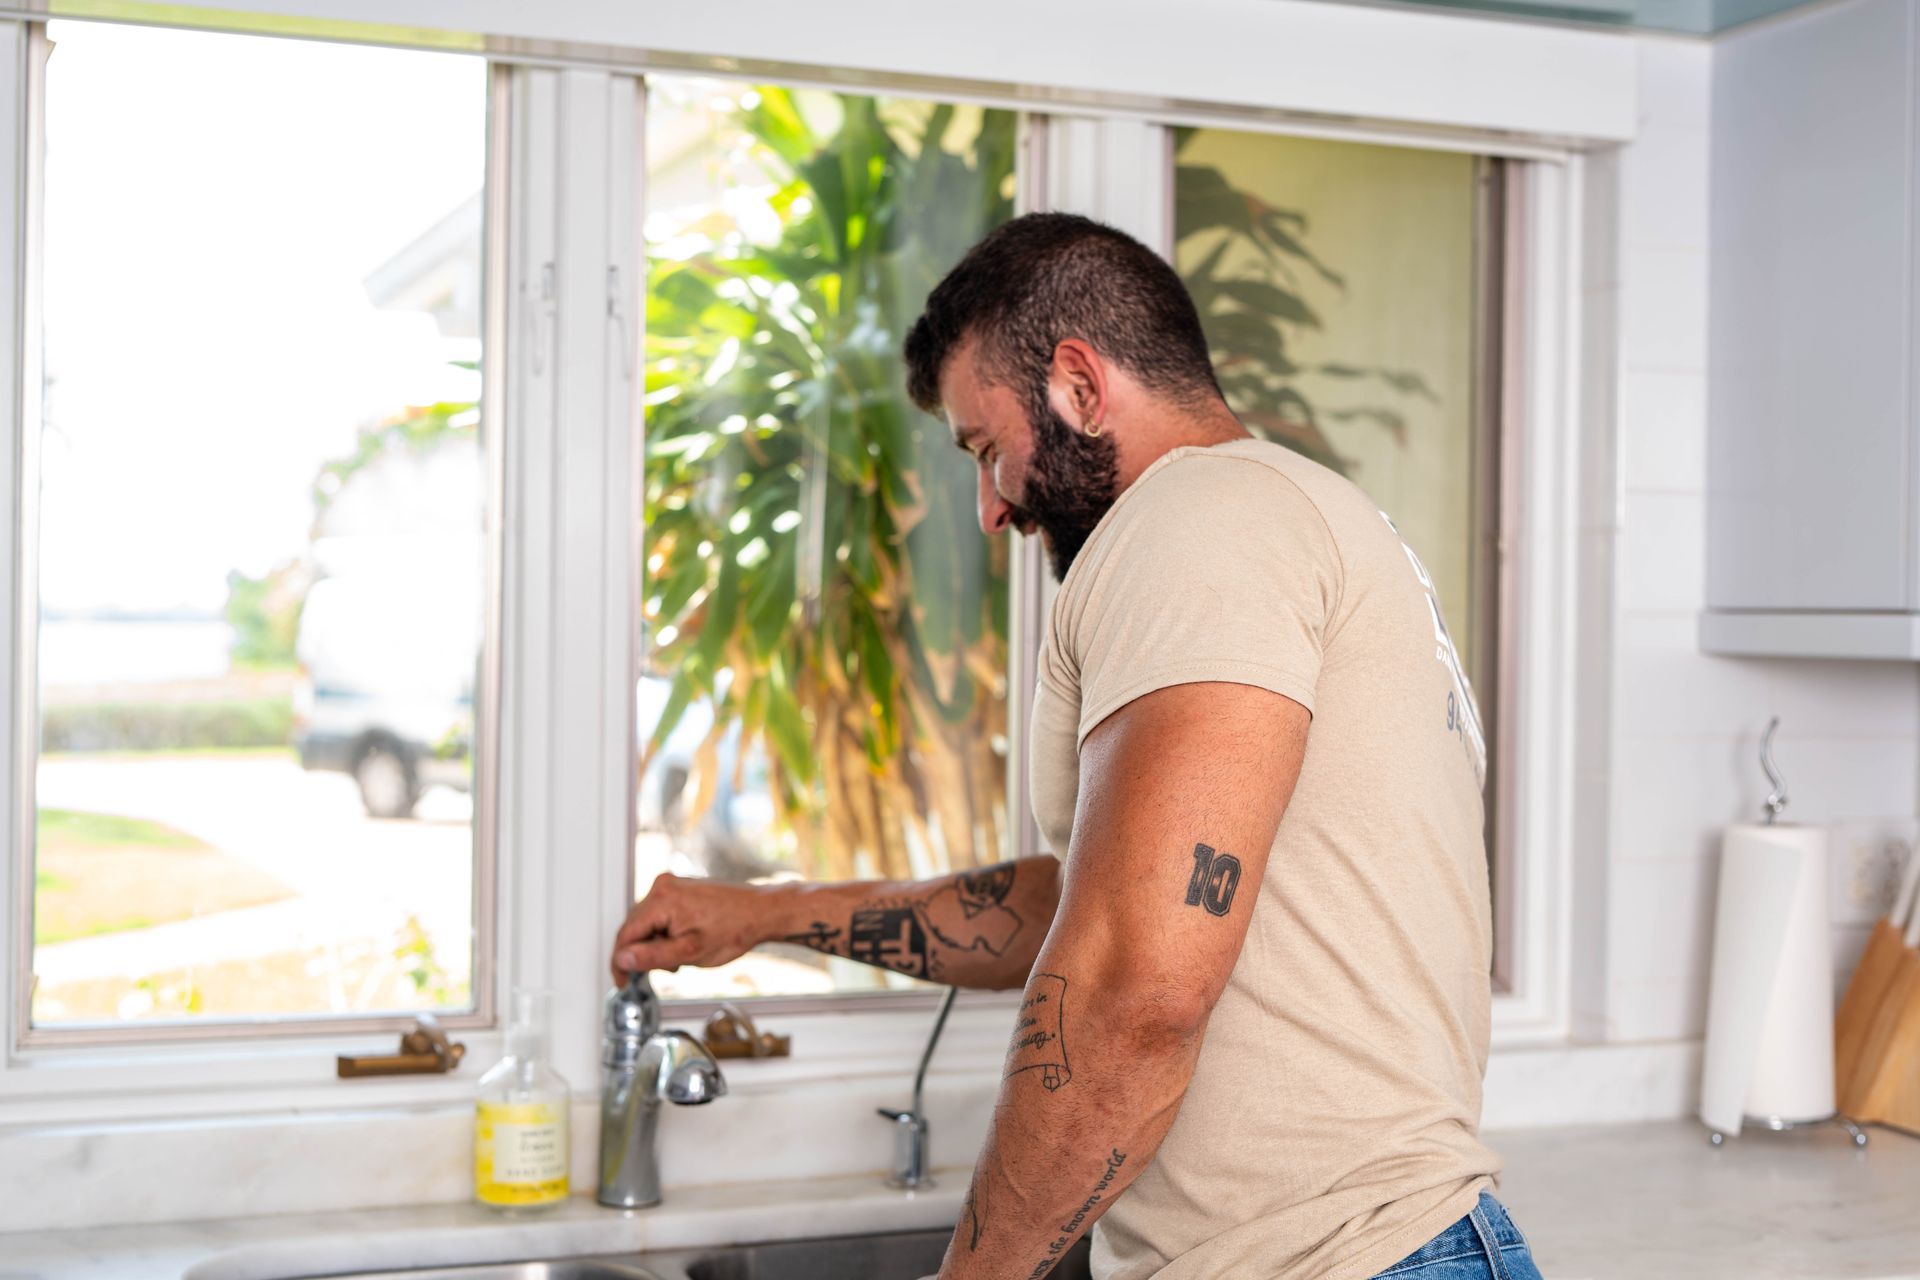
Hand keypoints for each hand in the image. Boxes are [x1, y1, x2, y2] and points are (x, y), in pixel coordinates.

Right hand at [610, 873, 774, 982]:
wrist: (762, 912)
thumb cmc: (735, 928)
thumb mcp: (690, 952)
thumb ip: (652, 957)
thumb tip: (622, 959)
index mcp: (662, 898)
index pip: (625, 934)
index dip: (621, 962)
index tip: (623, 981)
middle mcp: (663, 886)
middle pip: (634, 927)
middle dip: (642, 953)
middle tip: (659, 972)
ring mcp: (672, 886)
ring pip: (646, 923)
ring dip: (655, 945)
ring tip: (679, 959)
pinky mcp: (680, 890)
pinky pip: (660, 916)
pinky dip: (665, 934)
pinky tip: (682, 946)